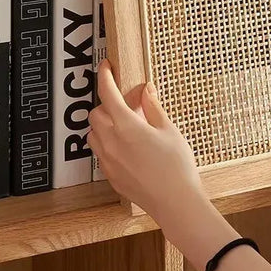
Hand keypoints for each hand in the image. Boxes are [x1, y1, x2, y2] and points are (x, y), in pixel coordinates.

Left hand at [88, 60, 208, 229]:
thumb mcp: (169, 131)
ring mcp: (108, 160)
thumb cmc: (177, 167)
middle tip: (129, 105)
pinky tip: (128, 148)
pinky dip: (108, 143)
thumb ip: (153, 108)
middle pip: (96, 113)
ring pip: (93, 134)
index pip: (108, 93)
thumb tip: (145, 90)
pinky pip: (100, 152)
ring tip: (127, 128)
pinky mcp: (110, 175)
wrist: (175, 203)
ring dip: (104, 125)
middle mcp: (112, 142)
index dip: (105, 77)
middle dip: (108, 104)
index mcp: (127, 126)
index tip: (106, 67)